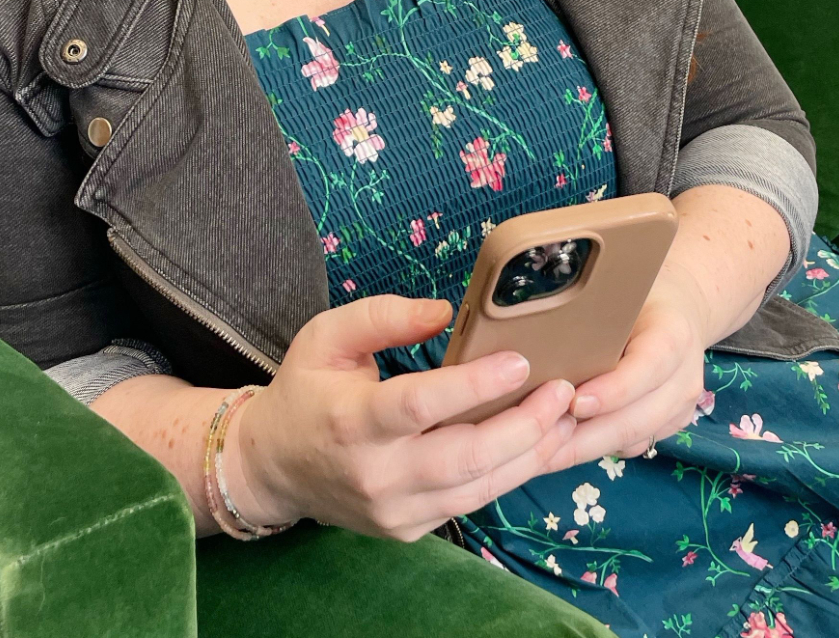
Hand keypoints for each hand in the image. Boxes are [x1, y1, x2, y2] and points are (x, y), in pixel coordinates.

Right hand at [231, 295, 577, 541]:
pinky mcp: (408, 527)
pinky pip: (471, 503)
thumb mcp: (326, 337)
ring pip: (478, 488)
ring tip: (565, 414)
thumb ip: (382, 316)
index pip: (421, 405)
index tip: (521, 360)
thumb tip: (443, 312)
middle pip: (465, 457)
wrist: (273, 468)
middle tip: (563, 390)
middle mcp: (376, 473)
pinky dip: (510, 474)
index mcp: (352, 420)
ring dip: (530, 452)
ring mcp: (394, 509)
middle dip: (525, 424)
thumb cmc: (306, 390)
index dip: (475, 385)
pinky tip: (537, 443)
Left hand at [542, 264, 712, 472]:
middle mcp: (684, 378)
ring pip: (633, 440)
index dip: (611, 391)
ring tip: (539, 452)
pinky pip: (633, 446)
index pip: (645, 370)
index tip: (572, 402)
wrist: (682, 308)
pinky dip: (596, 449)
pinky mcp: (672, 426)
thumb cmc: (638, 296)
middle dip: (586, 435)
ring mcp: (682, 407)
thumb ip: (592, 318)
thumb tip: (538, 340)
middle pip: (637, 418)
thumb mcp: (619, 294)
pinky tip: (559, 448)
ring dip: (584, 449)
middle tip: (540, 440)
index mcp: (673, 336)